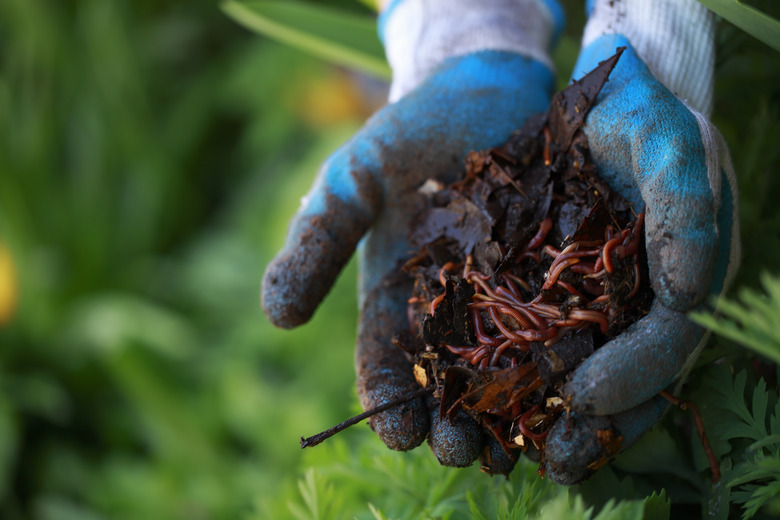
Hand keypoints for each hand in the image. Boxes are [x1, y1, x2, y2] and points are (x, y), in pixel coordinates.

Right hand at [262, 51, 554, 464]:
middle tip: (465, 451)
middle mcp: (452, 317)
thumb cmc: (404, 137)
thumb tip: (275, 315)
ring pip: (508, 375)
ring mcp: (507, 301)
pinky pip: (564, 328)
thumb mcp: (350, 183)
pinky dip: (566, 363)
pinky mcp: (559, 278)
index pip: (387, 370)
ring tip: (520, 444)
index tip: (401, 433)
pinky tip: (574, 389)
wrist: (478, 90)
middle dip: (454, 425)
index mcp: (397, 305)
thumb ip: (316, 242)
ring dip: (510, 414)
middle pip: (450, 388)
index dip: (390, 405)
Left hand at [543, 35, 739, 483]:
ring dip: (542, 415)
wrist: (589, 103)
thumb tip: (691, 292)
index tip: (586, 398)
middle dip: (591, 422)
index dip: (634, 375)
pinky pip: (522, 340)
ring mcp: (587, 302)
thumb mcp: (669, 142)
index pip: (665, 340)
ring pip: (572, 370)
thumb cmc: (638, 118)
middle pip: (623, 375)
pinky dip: (502, 374)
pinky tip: (470, 401)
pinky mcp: (539, 290)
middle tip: (552, 460)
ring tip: (505, 451)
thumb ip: (687, 204)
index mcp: (678, 278)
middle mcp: (636, 301)